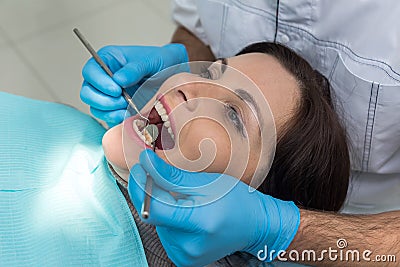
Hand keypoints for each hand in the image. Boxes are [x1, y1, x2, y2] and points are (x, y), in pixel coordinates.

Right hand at [80, 44, 187, 125]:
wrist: (175, 75)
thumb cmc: (162, 62)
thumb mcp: (152, 59)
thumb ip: (135, 68)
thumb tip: (118, 79)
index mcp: (109, 60)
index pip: (90, 71)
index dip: (99, 82)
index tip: (116, 89)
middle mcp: (105, 78)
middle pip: (88, 92)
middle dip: (103, 100)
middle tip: (122, 100)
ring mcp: (110, 96)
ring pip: (95, 107)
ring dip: (109, 111)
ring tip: (127, 108)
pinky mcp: (117, 110)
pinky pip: (108, 118)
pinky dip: (116, 119)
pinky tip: (128, 115)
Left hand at [128, 150, 299, 266]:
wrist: (254, 225)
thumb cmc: (235, 200)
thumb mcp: (205, 182)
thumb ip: (171, 176)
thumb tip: (145, 163)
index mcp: (198, 223)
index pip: (154, 208)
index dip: (141, 186)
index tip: (140, 167)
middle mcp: (189, 245)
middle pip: (154, 214)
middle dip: (153, 192)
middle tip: (160, 175)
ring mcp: (185, 256)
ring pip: (158, 223)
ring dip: (162, 206)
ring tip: (184, 198)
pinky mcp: (183, 259)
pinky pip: (165, 233)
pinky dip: (169, 218)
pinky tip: (185, 212)